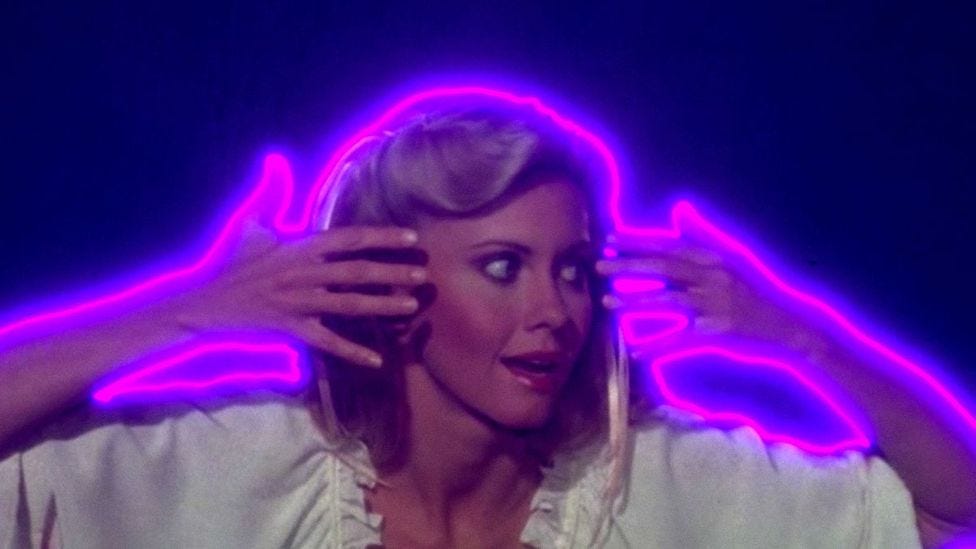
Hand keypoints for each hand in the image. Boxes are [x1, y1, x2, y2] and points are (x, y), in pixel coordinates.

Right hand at [173, 156, 426, 367]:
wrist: (204, 301)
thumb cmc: (232, 262)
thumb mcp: (251, 224)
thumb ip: (271, 193)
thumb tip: (275, 160)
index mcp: (299, 247)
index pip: (348, 238)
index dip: (380, 237)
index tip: (410, 237)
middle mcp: (304, 274)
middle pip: (356, 272)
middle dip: (391, 272)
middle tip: (422, 275)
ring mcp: (299, 303)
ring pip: (348, 305)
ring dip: (381, 306)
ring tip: (411, 307)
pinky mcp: (292, 328)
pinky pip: (326, 342)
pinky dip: (352, 352)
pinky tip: (377, 360)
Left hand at [596, 202, 824, 355]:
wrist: (786, 326)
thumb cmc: (750, 293)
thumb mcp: (727, 261)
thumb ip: (699, 237)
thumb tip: (679, 211)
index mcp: (712, 259)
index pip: (670, 246)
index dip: (639, 242)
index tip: (610, 240)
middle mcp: (712, 277)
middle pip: (664, 268)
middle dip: (629, 266)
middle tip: (599, 266)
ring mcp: (714, 305)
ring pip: (668, 301)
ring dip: (634, 302)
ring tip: (606, 303)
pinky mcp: (716, 332)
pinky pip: (680, 339)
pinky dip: (657, 346)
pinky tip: (635, 352)